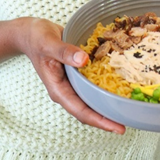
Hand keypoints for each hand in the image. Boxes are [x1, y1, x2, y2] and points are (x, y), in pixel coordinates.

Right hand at [18, 17, 125, 133]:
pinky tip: (120, 85)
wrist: (31, 32)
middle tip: (128, 122)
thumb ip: (64, 52)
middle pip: (89, 110)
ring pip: (92, 99)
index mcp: (58, 89)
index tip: (117, 127)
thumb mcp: (48, 43)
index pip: (80, 111)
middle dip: (107, 118)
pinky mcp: (78, 74)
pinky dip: (105, 87)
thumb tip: (83, 60)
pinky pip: (93, 84)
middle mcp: (66, 89)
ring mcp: (72, 83)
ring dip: (107, 104)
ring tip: (127, 108)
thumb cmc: (36, 39)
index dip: (99, 120)